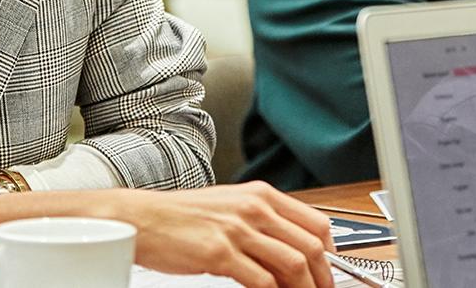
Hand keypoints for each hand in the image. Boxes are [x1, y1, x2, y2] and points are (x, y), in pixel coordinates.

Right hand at [97, 182, 334, 287]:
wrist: (143, 219)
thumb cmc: (182, 216)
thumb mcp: (231, 207)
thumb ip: (262, 222)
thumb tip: (290, 248)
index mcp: (261, 195)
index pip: (316, 223)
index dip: (332, 252)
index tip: (330, 271)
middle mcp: (255, 208)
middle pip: (311, 246)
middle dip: (323, 278)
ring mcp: (238, 230)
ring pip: (293, 264)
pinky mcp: (220, 254)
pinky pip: (262, 281)